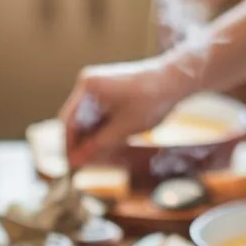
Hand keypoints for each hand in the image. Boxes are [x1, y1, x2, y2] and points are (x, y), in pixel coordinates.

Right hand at [59, 58, 191, 167]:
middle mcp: (89, 83)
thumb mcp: (123, 129)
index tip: (72, 166)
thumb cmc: (152, 100)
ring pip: (87, 119)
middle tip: (85, 165)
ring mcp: (98, 86)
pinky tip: (108, 144)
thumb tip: (75, 162)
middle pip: (75, 120)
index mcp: (88, 87)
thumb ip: (97, 145)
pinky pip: (98, 114)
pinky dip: (101, 130)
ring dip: (91, 138)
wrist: (177, 79)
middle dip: (80, 143)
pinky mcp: (109, 90)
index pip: (69, 122)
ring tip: (99, 158)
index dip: (69, 147)